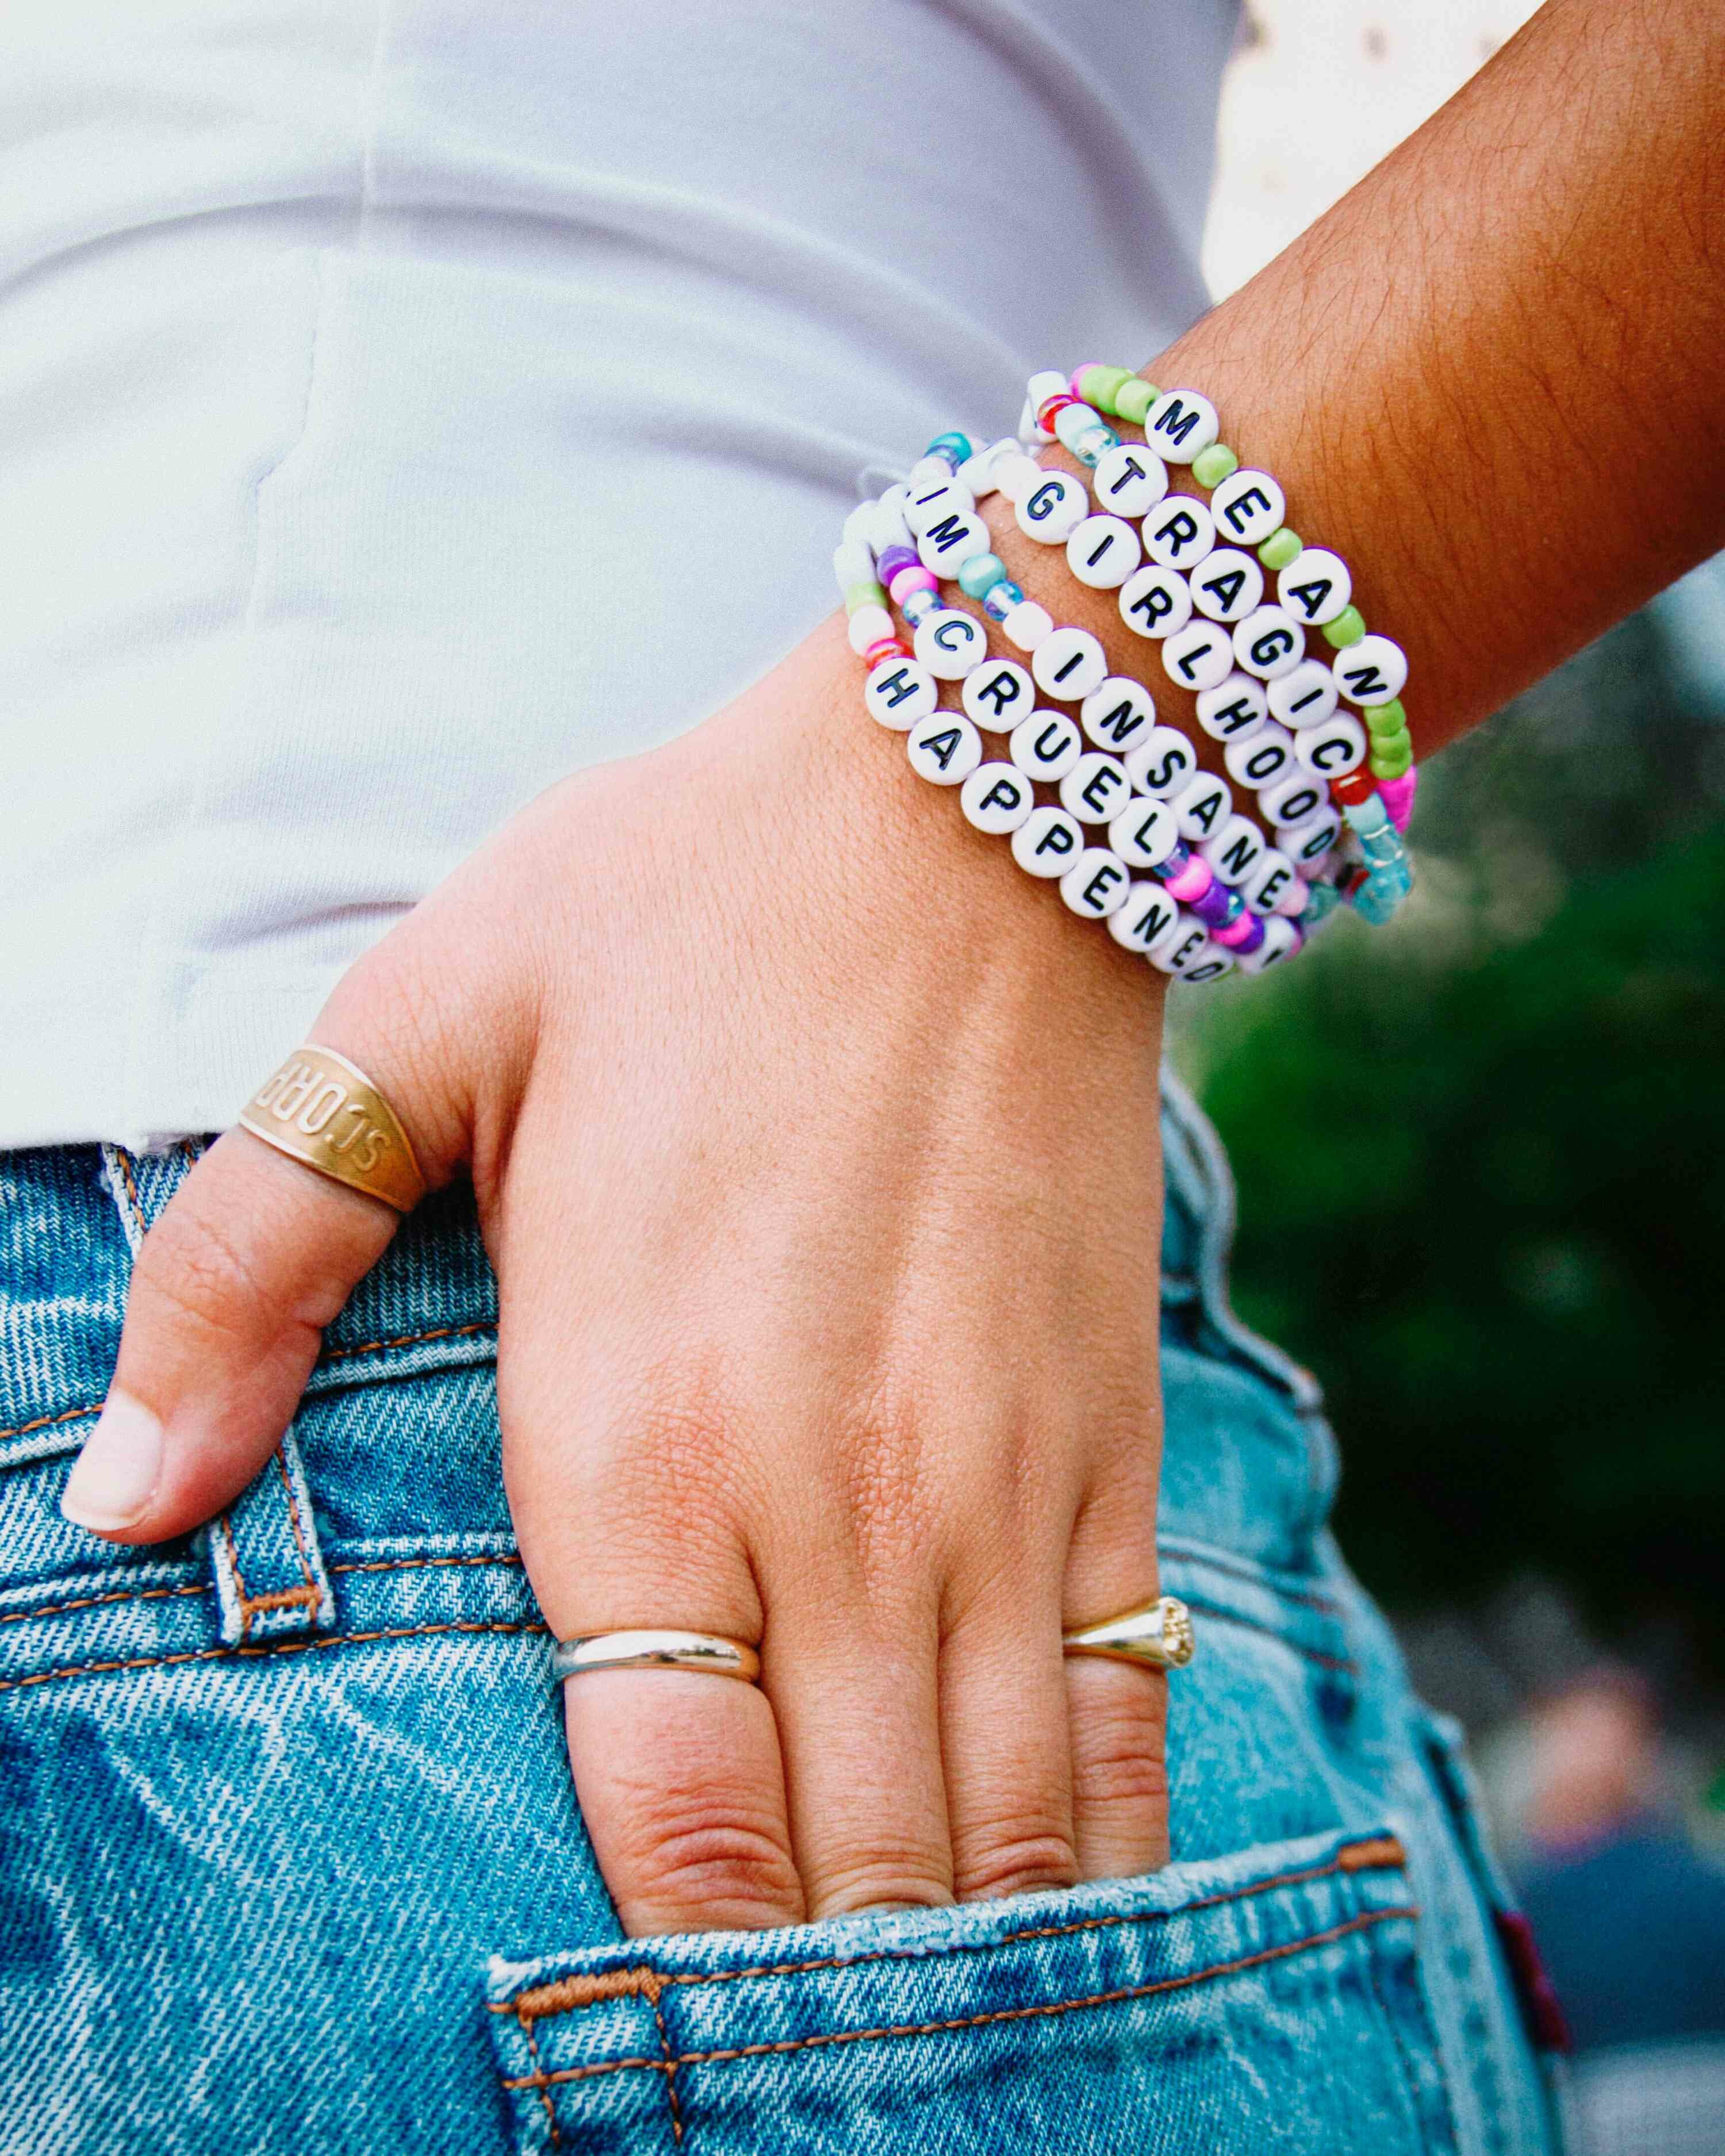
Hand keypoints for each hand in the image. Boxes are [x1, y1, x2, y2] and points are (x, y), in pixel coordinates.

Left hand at [63, 620, 1173, 1932]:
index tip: (638, 2048)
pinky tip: (1072, 1922)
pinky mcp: (1109, 1441)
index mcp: (641, 1434)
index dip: (661, 1973)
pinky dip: (1101, 1849)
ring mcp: (998, 1487)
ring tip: (917, 2045)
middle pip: (843, 1864)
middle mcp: (841, 1506)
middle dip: (809, 2001)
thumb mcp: (417, 1033)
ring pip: (1002, 1824)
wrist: (970, 804)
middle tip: (766, 2074)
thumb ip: (247, 1268)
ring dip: (958, 1956)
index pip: (662, 1814)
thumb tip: (124, 1498)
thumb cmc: (678, 906)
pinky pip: (1129, 1710)